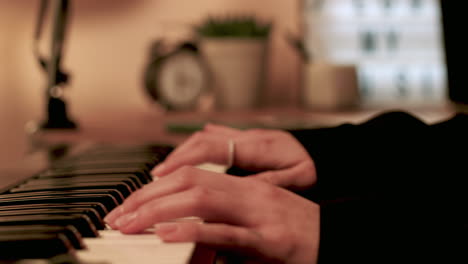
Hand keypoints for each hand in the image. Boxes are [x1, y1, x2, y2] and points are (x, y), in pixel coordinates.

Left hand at [105, 166, 319, 263]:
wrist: (340, 236)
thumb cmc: (299, 229)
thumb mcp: (258, 215)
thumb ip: (225, 212)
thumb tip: (190, 222)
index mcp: (245, 186)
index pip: (191, 175)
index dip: (155, 187)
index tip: (129, 203)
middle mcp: (249, 194)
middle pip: (189, 183)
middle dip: (147, 198)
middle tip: (117, 217)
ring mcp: (260, 214)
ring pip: (202, 200)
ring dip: (159, 211)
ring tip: (129, 225)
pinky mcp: (270, 239)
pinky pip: (227, 231)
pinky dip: (194, 229)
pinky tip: (167, 233)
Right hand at [151, 123, 316, 190]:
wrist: (331, 154)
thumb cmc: (317, 168)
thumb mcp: (298, 179)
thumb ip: (268, 181)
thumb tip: (238, 188)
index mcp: (259, 146)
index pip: (211, 148)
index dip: (183, 160)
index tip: (162, 175)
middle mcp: (250, 137)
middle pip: (201, 140)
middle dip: (174, 158)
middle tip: (153, 178)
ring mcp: (248, 136)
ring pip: (206, 138)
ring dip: (182, 154)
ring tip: (164, 174)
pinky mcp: (250, 140)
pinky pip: (218, 138)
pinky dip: (198, 148)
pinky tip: (187, 157)